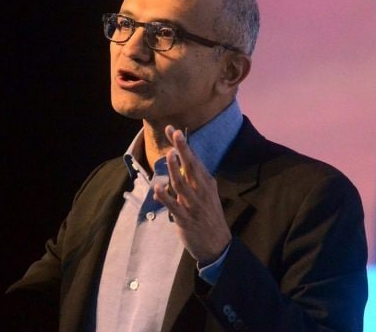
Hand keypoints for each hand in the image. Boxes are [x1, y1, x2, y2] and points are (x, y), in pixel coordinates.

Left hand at [153, 125, 230, 264]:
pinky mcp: (185, 219)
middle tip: (175, 133)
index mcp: (206, 183)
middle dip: (183, 150)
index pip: (194, 160)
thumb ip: (193, 180)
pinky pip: (174, 206)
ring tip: (168, 154)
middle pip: (191, 167)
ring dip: (174, 169)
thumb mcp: (206, 194)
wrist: (217, 244)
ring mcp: (193, 205)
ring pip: (182, 184)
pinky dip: (165, 197)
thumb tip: (179, 164)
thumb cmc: (208, 215)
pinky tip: (157, 188)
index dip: (184, 145)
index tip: (173, 130)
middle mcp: (201, 191)